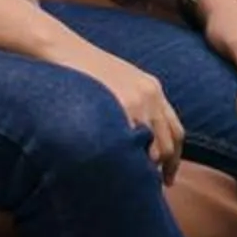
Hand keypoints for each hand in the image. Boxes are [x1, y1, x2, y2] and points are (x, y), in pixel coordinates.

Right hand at [54, 38, 188, 183]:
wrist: (60, 48)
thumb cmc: (82, 70)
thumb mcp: (117, 83)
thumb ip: (132, 106)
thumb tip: (135, 139)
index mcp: (152, 89)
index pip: (176, 131)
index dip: (174, 158)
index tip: (168, 177)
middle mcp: (150, 96)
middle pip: (168, 143)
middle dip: (163, 168)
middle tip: (152, 188)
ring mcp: (135, 101)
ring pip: (153, 147)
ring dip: (148, 168)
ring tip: (135, 185)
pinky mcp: (117, 106)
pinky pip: (130, 142)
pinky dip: (129, 160)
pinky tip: (120, 172)